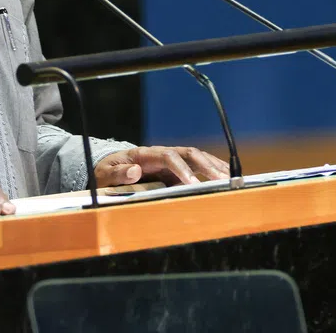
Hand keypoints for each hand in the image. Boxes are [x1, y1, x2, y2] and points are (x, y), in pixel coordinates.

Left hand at [94, 146, 230, 186]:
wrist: (108, 167)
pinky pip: (197, 166)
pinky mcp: (175, 168)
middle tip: (221, 180)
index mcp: (145, 154)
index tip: (191, 183)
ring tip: (231, 179)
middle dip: (206, 165)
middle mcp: (161, 153)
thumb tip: (134, 172)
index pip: (168, 156)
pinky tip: (225, 178)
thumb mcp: (104, 174)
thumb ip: (117, 174)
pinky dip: (212, 170)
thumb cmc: (106, 172)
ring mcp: (170, 159)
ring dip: (214, 166)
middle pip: (188, 153)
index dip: (181, 169)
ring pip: (197, 157)